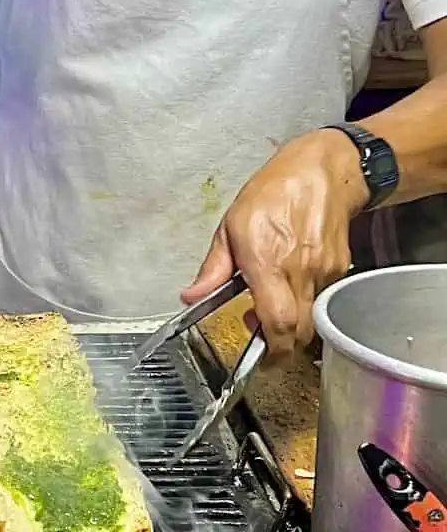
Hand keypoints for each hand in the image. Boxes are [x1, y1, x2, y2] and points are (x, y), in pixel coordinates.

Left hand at [182, 130, 369, 356]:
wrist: (322, 171)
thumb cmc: (273, 192)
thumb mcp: (230, 226)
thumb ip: (213, 269)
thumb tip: (191, 296)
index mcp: (267, 261)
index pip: (277, 322)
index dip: (271, 349)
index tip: (259, 360)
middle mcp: (299, 271)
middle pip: (299, 331)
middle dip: (281, 345)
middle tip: (260, 334)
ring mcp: (323, 271)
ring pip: (312, 317)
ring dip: (293, 323)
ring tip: (273, 301)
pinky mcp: (339, 268)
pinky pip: (322, 298)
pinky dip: (307, 302)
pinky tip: (291, 282)